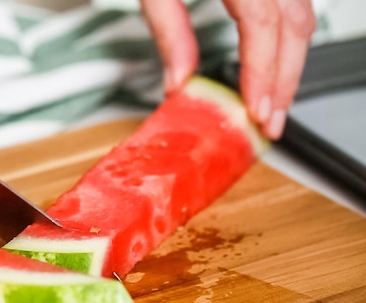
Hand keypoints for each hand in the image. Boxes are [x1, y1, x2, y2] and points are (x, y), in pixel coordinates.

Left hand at [140, 0, 316, 138]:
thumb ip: (168, 29)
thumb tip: (179, 82)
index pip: (262, 23)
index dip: (262, 71)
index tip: (256, 111)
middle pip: (294, 24)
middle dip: (285, 80)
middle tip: (268, 123)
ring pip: (301, 16)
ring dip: (291, 64)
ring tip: (272, 106)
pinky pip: (293, 8)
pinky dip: (288, 42)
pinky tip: (273, 70)